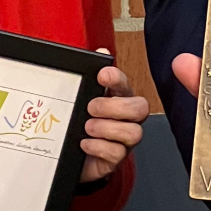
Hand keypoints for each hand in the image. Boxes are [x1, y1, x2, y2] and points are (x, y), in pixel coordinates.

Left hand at [79, 50, 148, 182]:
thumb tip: (101, 52)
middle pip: (140, 108)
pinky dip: (99, 147)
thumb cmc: (79, 123)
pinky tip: (84, 143)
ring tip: (87, 127)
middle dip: (115, 107)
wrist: (70, 155)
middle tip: (91, 108)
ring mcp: (124, 139)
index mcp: (118, 98)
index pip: (125, 84)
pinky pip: (117, 153)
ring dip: (108, 128)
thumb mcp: (79, 98)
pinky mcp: (116, 158)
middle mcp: (126, 118)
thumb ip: (89, 77)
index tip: (102, 76)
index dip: (117, 78)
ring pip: (134, 132)